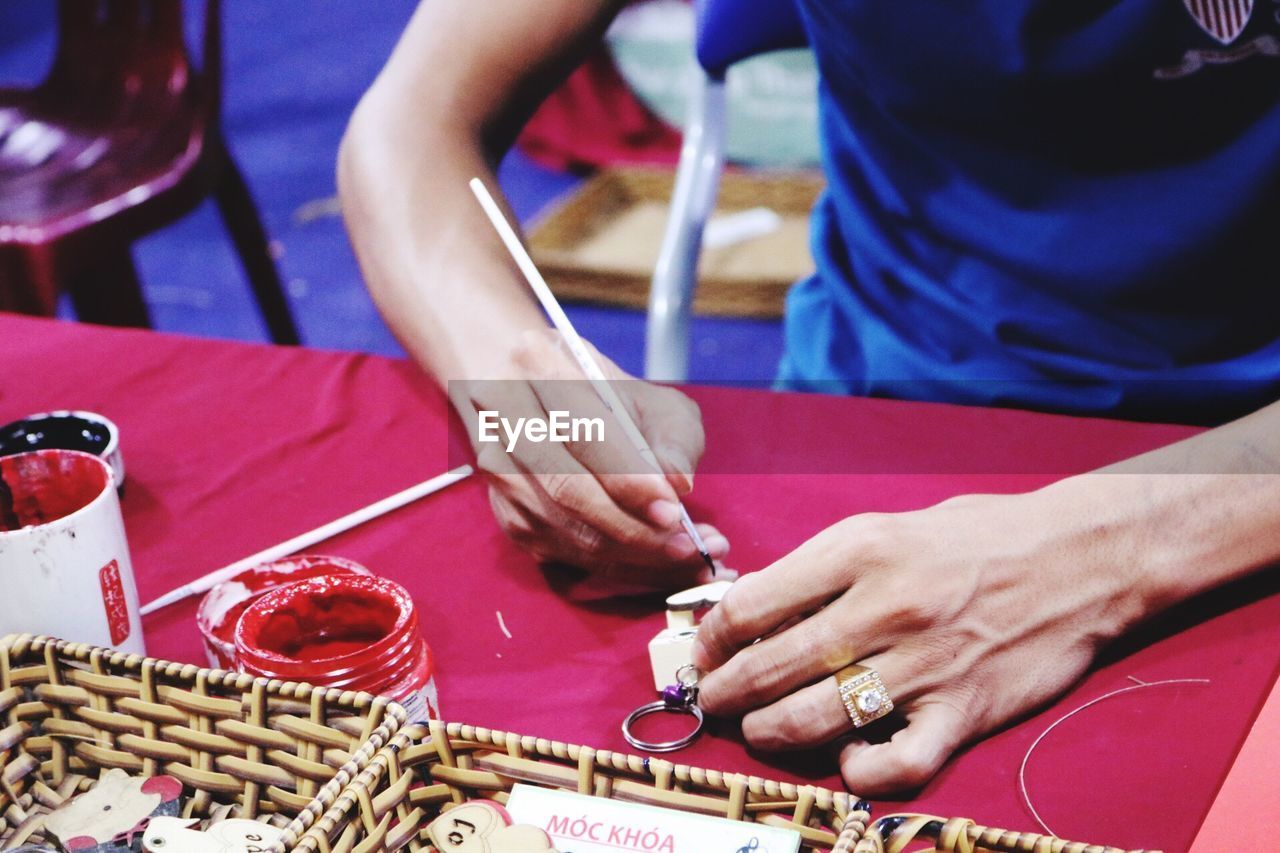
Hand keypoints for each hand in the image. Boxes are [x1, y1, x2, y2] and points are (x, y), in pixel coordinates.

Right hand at [456, 329, 729, 587]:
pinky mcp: (509, 516)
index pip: (582, 434)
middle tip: (688, 545)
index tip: (672, 509)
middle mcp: (504, 420)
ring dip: (632, 554)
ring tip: (692, 556)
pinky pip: (565, 554)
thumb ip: (673, 438)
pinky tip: (663, 564)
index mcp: (537, 367)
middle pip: (567, 490)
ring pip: (566, 530)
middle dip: (632, 527)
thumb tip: (678, 484)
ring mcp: (501, 474)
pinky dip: (618, 566)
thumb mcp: (656, 401)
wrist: (555, 407)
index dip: (627, 479)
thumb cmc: (615, 402)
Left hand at [692, 485, 1149, 793]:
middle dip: (724, 693)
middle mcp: (886, 608)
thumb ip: (820, 568)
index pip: (752, 605)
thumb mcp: (885, 527)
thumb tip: (750, 607)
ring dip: (769, 732)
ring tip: (757, 729)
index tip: (707, 651)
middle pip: (772, 667)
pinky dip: (859, 771)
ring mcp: (925, 665)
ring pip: (816, 719)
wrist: (1077, 559)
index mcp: (859, 550)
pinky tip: (845, 760)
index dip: (713, 638)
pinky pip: (896, 763)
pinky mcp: (963, 711)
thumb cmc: (973, 538)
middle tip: (713, 701)